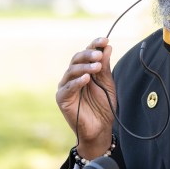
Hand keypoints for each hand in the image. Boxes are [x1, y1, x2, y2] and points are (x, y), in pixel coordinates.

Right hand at [56, 37, 115, 158]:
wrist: (101, 128)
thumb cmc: (104, 105)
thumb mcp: (107, 83)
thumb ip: (105, 66)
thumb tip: (107, 47)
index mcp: (84, 70)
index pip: (87, 54)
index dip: (94, 45)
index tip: (105, 40)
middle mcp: (73, 76)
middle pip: (77, 59)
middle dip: (88, 55)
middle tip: (99, 55)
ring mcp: (66, 86)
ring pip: (72, 71)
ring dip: (85, 67)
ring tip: (97, 67)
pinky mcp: (62, 98)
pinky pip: (68, 88)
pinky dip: (77, 82)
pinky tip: (86, 79)